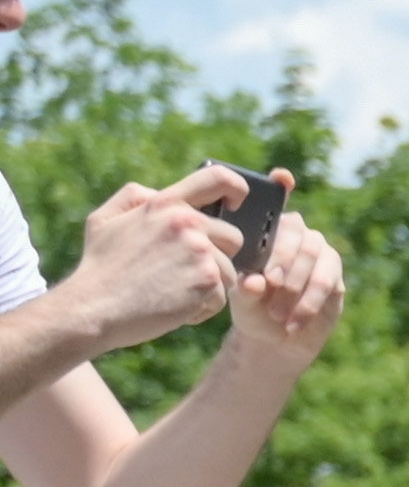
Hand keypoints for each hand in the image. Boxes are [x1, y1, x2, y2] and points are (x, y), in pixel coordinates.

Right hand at [55, 175, 243, 353]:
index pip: (218, 178)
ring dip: (207, 285)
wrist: (93, 308)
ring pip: (230, 270)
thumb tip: (160, 193)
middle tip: (180, 272)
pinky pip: (222, 296)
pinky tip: (173, 307)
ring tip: (171, 290)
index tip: (236, 204)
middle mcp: (186, 222)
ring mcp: (199, 251)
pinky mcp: (207, 281)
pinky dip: (202, 307)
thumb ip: (135, 198)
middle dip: (216, 256)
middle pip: (233, 237)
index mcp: (164, 203)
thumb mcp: (104, 219)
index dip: (237, 189)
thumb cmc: (100, 266)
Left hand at [225, 198, 345, 361]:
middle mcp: (295, 235)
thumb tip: (255, 281)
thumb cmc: (251, 311)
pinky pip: (327, 280)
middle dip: (283, 257)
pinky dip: (309, 302)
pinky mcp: (335, 274)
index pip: (274, 201)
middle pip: (296, 231)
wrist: (276, 339)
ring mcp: (318, 252)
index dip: (281, 185)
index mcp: (266, 231)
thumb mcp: (238, 301)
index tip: (281, 178)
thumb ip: (243, 289)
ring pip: (314, 254)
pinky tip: (294, 322)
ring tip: (277, 314)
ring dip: (296, 285)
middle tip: (270, 284)